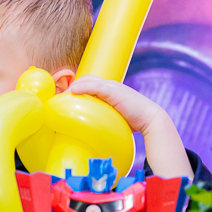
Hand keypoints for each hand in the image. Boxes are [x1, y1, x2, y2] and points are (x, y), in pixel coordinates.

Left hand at [69, 76, 191, 180]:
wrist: (151, 120)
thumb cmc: (133, 122)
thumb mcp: (113, 118)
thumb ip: (102, 118)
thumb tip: (89, 131)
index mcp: (110, 90)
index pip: (88, 83)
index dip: (77, 88)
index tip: (65, 99)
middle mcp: (110, 85)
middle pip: (86, 79)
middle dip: (72, 86)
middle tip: (60, 99)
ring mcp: (112, 87)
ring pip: (88, 80)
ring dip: (74, 86)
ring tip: (63, 97)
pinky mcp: (114, 91)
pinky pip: (95, 86)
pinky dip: (83, 87)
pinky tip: (74, 91)